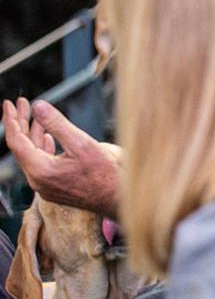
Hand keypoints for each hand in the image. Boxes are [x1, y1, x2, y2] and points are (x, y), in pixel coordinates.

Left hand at [2, 98, 120, 217]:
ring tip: (34, 116)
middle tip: (20, 104)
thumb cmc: (104, 174)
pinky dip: (41, 147)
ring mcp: (45, 185)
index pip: (16, 141)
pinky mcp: (53, 187)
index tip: (8, 104)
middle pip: (22, 147)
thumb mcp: (81, 143)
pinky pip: (40, 163)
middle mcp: (37, 180)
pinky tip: (46, 138)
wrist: (116, 198)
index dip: (11, 120)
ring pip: (31, 155)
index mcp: (40, 170)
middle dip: (21, 124)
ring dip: (32, 134)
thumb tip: (38, 106)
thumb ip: (57, 124)